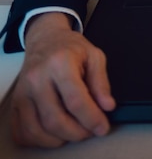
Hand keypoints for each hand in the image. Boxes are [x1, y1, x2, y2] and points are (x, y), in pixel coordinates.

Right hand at [11, 12, 115, 147]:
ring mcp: (23, 91)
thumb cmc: (70, 47)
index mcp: (60, 63)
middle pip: (55, 119)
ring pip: (37, 130)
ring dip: (60, 138)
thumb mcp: (94, 55)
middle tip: (90, 130)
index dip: (91, 118)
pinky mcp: (15, 102)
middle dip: (77, 133)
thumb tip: (107, 106)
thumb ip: (102, 81)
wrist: (45, 39)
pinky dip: (39, 140)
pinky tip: (55, 133)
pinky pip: (22, 131)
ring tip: (75, 131)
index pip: (75, 100)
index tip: (102, 127)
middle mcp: (37, 78)